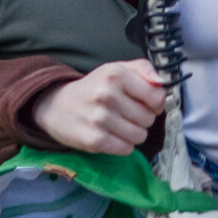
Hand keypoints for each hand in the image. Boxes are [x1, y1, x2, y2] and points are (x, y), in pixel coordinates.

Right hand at [33, 59, 164, 154]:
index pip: (156, 96)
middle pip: (149, 118)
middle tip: (128, 114)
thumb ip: (144, 69)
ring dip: (134, 133)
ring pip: (140, 135)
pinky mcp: (93, 140)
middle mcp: (107, 94)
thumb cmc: (94, 87)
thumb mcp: (117, 68)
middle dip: (143, 118)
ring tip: (121, 125)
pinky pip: (126, 149)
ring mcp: (99, 119)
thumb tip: (161, 83)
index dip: (156, 103)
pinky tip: (113, 136)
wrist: (56, 105)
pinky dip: (124, 145)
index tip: (147, 103)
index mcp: (116, 74)